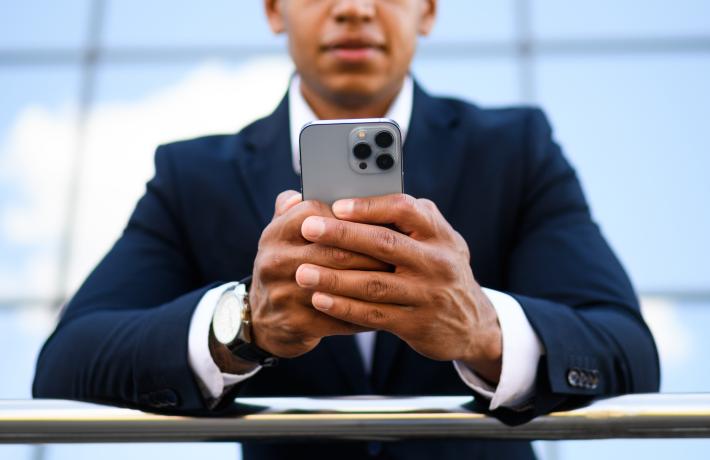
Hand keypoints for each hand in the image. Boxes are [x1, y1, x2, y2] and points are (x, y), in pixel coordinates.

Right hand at [246, 190, 388, 359]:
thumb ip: (299, 208)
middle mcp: (275, 261)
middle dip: (372, 251)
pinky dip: (365, 312)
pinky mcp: (295, 323)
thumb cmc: (287, 267)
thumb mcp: (283, 235)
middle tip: (402, 251)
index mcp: (276, 233)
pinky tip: (386, 307)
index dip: (353, 217)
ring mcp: (283, 293)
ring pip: (340, 283)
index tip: (382, 218)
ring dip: (373, 280)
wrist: (262, 320)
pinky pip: (340, 316)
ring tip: (399, 276)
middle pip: (335, 250)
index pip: (318, 213)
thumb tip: (320, 181)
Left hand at [295, 194, 502, 382]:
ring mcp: (427, 294)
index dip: (369, 206)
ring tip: (302, 271)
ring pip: (374, 283)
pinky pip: (374, 315)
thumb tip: (352, 198)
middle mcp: (436, 261)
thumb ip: (405, 220)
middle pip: (384, 243)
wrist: (472, 323)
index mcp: (438, 232)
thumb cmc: (440, 270)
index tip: (336, 205)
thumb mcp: (437, 240)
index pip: (404, 209)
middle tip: (306, 228)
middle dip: (341, 235)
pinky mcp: (416, 324)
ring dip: (334, 278)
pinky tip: (320, 300)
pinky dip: (344, 307)